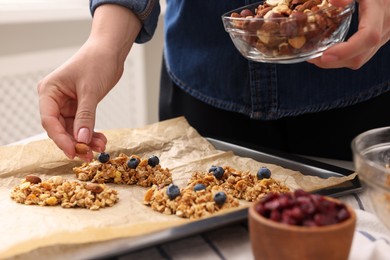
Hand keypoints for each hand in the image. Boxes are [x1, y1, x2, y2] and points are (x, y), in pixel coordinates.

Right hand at [38, 40, 119, 160]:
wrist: (110, 51)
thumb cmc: (96, 62)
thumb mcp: (90, 90)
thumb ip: (85, 116)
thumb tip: (81, 140)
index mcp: (49, 91)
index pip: (49, 121)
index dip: (61, 139)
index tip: (73, 152)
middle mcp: (55, 99)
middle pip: (60, 128)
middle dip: (75, 143)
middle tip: (88, 155)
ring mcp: (67, 104)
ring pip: (73, 129)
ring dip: (85, 140)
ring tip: (100, 148)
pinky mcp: (80, 106)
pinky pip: (83, 125)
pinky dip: (91, 133)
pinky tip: (100, 140)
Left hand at [308, 0, 389, 68]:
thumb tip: (333, 1)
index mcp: (379, 11)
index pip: (368, 37)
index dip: (347, 50)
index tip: (325, 55)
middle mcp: (384, 27)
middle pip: (359, 56)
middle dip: (333, 61)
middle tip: (312, 57)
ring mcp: (383, 36)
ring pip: (359, 59)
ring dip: (336, 62)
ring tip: (316, 56)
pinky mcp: (378, 40)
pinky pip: (359, 55)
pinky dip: (342, 57)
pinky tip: (329, 51)